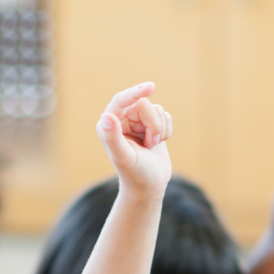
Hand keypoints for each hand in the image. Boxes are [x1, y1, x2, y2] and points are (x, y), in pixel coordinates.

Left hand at [97, 83, 172, 197]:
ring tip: (151, 145)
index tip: (151, 87)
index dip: (136, 92)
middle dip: (152, 124)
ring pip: (156, 110)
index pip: (122, 100)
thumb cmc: (135, 174)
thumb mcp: (124, 157)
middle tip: (150, 143)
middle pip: (143, 104)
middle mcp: (121, 120)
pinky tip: (158, 143)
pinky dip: (166, 130)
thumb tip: (106, 116)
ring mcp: (137, 122)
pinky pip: (165, 115)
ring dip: (159, 129)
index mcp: (108, 124)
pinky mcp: (151, 124)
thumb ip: (113, 137)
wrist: (150, 186)